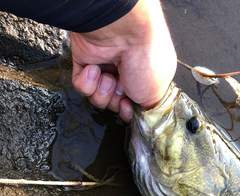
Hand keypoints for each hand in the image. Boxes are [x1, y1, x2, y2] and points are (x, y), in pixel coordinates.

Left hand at [70, 0, 176, 121]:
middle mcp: (125, 71)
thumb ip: (151, 109)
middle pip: (115, 104)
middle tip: (121, 90)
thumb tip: (146, 119)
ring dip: (103, 92)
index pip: (134, 104)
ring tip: (108, 77)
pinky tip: (95, 69)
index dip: (130, 111)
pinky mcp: (85, 63)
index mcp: (146, 76)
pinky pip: (82, 87)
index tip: (130, 108)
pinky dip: (87, 83)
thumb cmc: (146, 58)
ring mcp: (105, 67)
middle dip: (117, 101)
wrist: (122, 32)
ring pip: (98, 98)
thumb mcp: (158, 92)